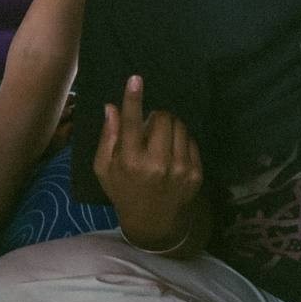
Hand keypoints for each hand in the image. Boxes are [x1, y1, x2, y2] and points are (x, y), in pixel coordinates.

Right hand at [94, 75, 201, 251]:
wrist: (153, 222)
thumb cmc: (123, 190)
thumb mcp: (105, 168)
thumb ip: (108, 137)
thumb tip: (112, 107)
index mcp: (130, 162)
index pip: (132, 123)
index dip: (133, 98)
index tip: (136, 79)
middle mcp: (157, 164)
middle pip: (162, 118)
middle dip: (155, 117)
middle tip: (148, 128)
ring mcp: (180, 169)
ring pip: (179, 126)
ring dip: (169, 126)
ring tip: (161, 141)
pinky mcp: (195, 173)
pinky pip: (191, 140)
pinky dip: (180, 140)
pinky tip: (172, 153)